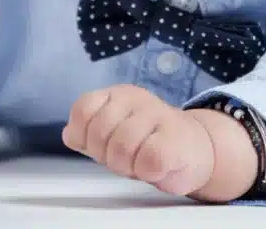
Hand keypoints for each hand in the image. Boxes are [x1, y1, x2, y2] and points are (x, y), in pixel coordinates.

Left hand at [61, 84, 214, 196]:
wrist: (195, 148)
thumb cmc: (148, 141)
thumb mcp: (114, 132)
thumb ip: (88, 132)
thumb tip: (70, 134)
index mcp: (117, 94)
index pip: (83, 110)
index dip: (85, 136)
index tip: (101, 145)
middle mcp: (136, 99)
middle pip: (100, 133)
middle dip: (106, 156)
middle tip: (125, 158)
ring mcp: (158, 115)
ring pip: (122, 147)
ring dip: (127, 166)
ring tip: (140, 163)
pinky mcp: (176, 139)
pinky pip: (148, 160)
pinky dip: (147, 171)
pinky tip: (156, 167)